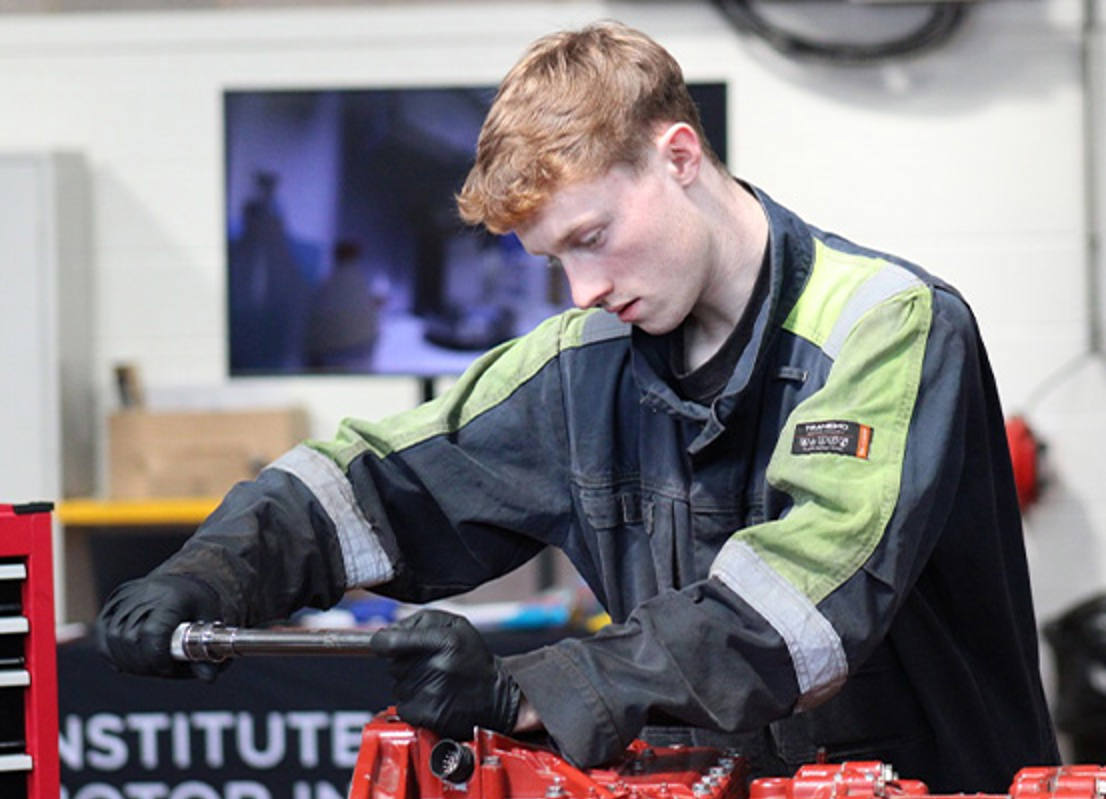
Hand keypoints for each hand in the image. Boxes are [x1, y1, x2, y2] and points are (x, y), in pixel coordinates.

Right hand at [95, 574, 225, 680]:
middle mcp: (144, 593)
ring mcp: (124, 598)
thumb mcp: (211, 624)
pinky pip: (102, 638)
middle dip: (146, 664)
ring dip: (130, 662)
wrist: (183, 582)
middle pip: (130, 641)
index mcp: (172, 597)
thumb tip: (208, 677)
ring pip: (113, 641)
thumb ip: (208, 652)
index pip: (152, 633)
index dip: (158, 658)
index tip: (169, 667)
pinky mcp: (111, 605)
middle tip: (163, 668)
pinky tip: (132, 659)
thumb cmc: (199, 604)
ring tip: (152, 663)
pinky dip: (114, 654)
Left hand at [370, 609, 520, 739]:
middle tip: (430, 663)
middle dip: (405, 662)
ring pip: (397, 685)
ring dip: (410, 683)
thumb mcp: (454, 625)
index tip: (384, 644)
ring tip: (436, 681)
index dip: (383, 642)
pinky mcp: (427, 715)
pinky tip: (433, 697)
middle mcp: (438, 667)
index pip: (390, 641)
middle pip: (393, 664)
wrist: (496, 695)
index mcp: (445, 640)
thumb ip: (419, 622)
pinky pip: (403, 706)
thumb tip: (386, 633)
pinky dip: (413, 702)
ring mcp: (431, 694)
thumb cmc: (473, 658)